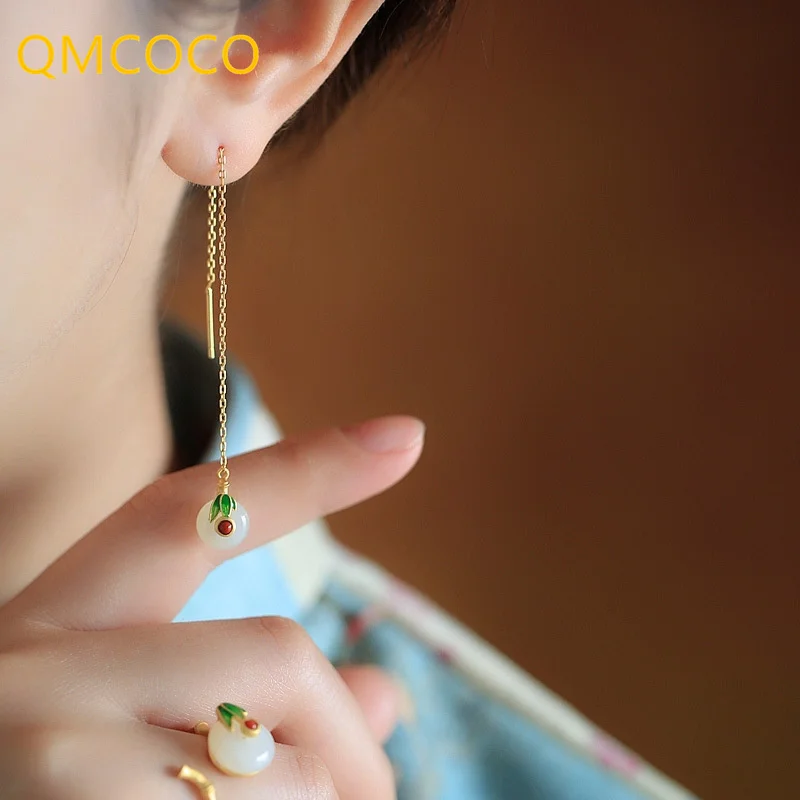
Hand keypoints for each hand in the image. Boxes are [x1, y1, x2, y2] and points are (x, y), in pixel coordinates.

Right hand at [0, 415, 424, 798]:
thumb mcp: (111, 724)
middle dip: (346, 731)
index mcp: (55, 626)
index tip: (404, 435)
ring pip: (291, 769)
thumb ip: (250, 694)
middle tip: (371, 785)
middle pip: (277, 655)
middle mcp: (46, 676)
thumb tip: (388, 693)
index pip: (182, 515)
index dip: (303, 470)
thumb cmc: (41, 780)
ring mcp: (60, 760)